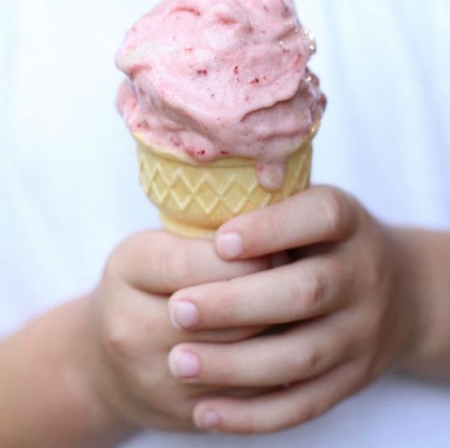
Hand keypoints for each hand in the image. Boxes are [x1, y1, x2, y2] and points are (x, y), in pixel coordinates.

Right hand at [90, 231, 271, 431]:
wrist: (108, 358)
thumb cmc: (147, 286)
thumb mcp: (161, 245)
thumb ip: (205, 234)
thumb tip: (275, 229)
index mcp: (129, 269)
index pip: (197, 263)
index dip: (249, 257)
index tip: (278, 251)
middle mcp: (130, 326)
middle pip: (224, 315)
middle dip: (271, 295)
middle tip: (295, 279)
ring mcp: (152, 376)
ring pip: (240, 357)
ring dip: (278, 332)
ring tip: (291, 310)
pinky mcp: (178, 412)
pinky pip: (244, 395)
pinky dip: (271, 370)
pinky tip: (278, 347)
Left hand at [167, 186, 418, 432]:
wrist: (396, 290)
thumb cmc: (326, 243)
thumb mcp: (310, 209)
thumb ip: (268, 205)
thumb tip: (201, 197)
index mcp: (347, 223)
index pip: (318, 217)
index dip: (270, 229)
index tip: (219, 242)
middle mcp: (363, 275)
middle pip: (305, 291)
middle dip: (237, 303)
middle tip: (177, 310)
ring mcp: (362, 332)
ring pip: (301, 355)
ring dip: (237, 364)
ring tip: (179, 362)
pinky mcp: (353, 377)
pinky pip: (306, 403)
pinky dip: (255, 413)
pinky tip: (207, 411)